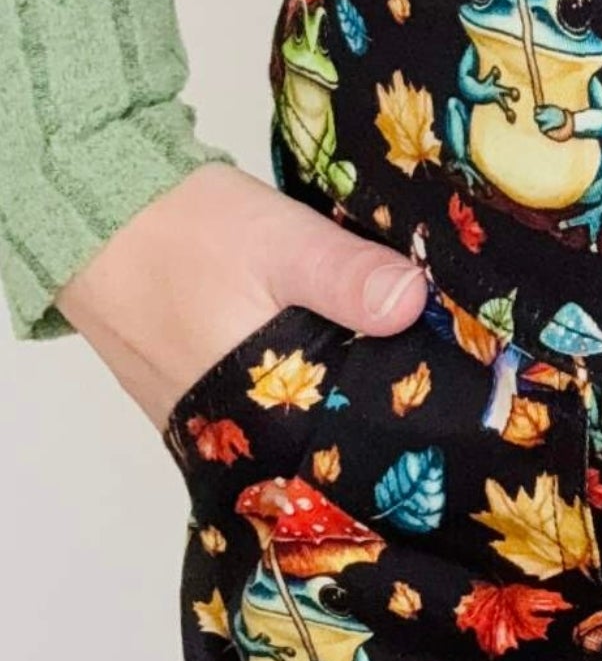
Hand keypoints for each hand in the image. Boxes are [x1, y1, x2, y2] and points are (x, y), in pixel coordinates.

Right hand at [56, 164, 426, 428]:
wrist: (96, 213)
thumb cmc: (185, 230)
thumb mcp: (284, 241)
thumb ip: (347, 276)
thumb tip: (413, 305)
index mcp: (256, 414)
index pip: (344, 447)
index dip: (396, 424)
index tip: (447, 400)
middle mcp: (225, 437)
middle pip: (316, 442)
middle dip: (366, 412)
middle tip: (430, 378)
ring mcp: (201, 422)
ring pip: (284, 426)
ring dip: (326, 398)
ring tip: (388, 364)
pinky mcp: (188, 399)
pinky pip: (252, 409)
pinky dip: (286, 387)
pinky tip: (324, 354)